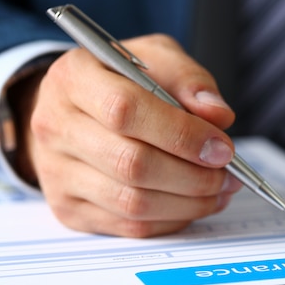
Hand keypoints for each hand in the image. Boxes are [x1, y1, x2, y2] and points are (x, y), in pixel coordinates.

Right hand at [22, 34, 241, 236]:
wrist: (76, 108)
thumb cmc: (122, 79)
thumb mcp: (156, 58)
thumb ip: (189, 79)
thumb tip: (218, 115)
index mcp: (74, 78)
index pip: (125, 111)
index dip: (181, 134)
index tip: (222, 147)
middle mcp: (55, 126)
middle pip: (131, 164)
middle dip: (193, 175)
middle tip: (229, 174)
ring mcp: (57, 172)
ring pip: (133, 202)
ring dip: (189, 202)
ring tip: (221, 189)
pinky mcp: (68, 208)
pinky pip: (129, 226)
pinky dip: (173, 219)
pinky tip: (196, 203)